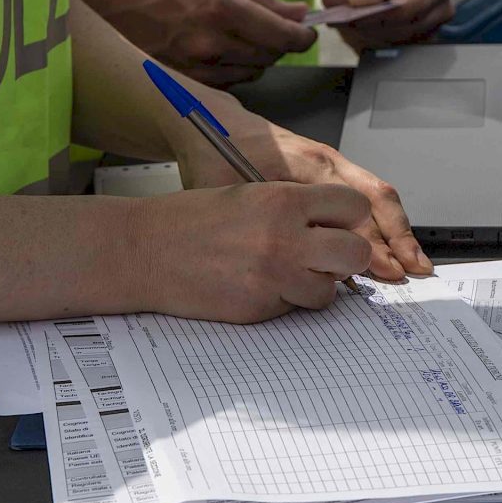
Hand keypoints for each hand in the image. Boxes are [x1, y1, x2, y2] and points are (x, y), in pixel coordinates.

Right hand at [70, 0, 315, 86]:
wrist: (106, 14)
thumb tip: (297, 13)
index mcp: (221, 10)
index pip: (282, 35)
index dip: (303, 36)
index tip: (307, 32)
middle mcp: (213, 45)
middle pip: (272, 56)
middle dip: (278, 43)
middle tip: (268, 28)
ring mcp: (201, 72)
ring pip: (253, 73)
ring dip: (256, 58)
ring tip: (234, 38)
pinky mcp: (191, 88)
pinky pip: (231, 85)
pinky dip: (234, 71)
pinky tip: (216, 54)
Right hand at [132, 183, 372, 322]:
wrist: (145, 250)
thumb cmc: (194, 220)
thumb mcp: (250, 195)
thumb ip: (294, 208)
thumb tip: (334, 225)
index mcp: (284, 199)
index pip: (353, 207)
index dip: (349, 218)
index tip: (338, 224)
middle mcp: (285, 237)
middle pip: (356, 253)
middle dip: (346, 257)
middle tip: (326, 256)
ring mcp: (274, 276)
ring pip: (331, 290)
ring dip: (316, 284)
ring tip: (288, 273)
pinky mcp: (260, 307)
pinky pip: (296, 308)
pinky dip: (287, 301)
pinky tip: (259, 286)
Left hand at [175, 101, 432, 281]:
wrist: (217, 126)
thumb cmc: (220, 155)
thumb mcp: (235, 191)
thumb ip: (269, 221)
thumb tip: (302, 262)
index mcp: (306, 162)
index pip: (353, 205)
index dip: (372, 241)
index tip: (386, 270)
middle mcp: (327, 160)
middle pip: (377, 198)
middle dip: (400, 236)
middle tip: (415, 270)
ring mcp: (332, 164)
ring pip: (378, 195)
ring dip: (397, 230)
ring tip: (413, 262)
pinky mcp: (329, 171)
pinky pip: (366, 194)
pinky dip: (383, 221)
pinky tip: (388, 246)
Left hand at [322, 0, 454, 51]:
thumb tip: (363, 3)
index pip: (413, 7)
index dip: (382, 15)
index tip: (353, 15)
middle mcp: (438, 9)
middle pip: (404, 30)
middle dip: (368, 26)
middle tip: (337, 16)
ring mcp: (427, 31)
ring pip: (393, 45)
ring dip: (362, 36)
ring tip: (339, 18)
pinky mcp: (409, 46)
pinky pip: (384, 54)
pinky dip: (362, 43)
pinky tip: (348, 29)